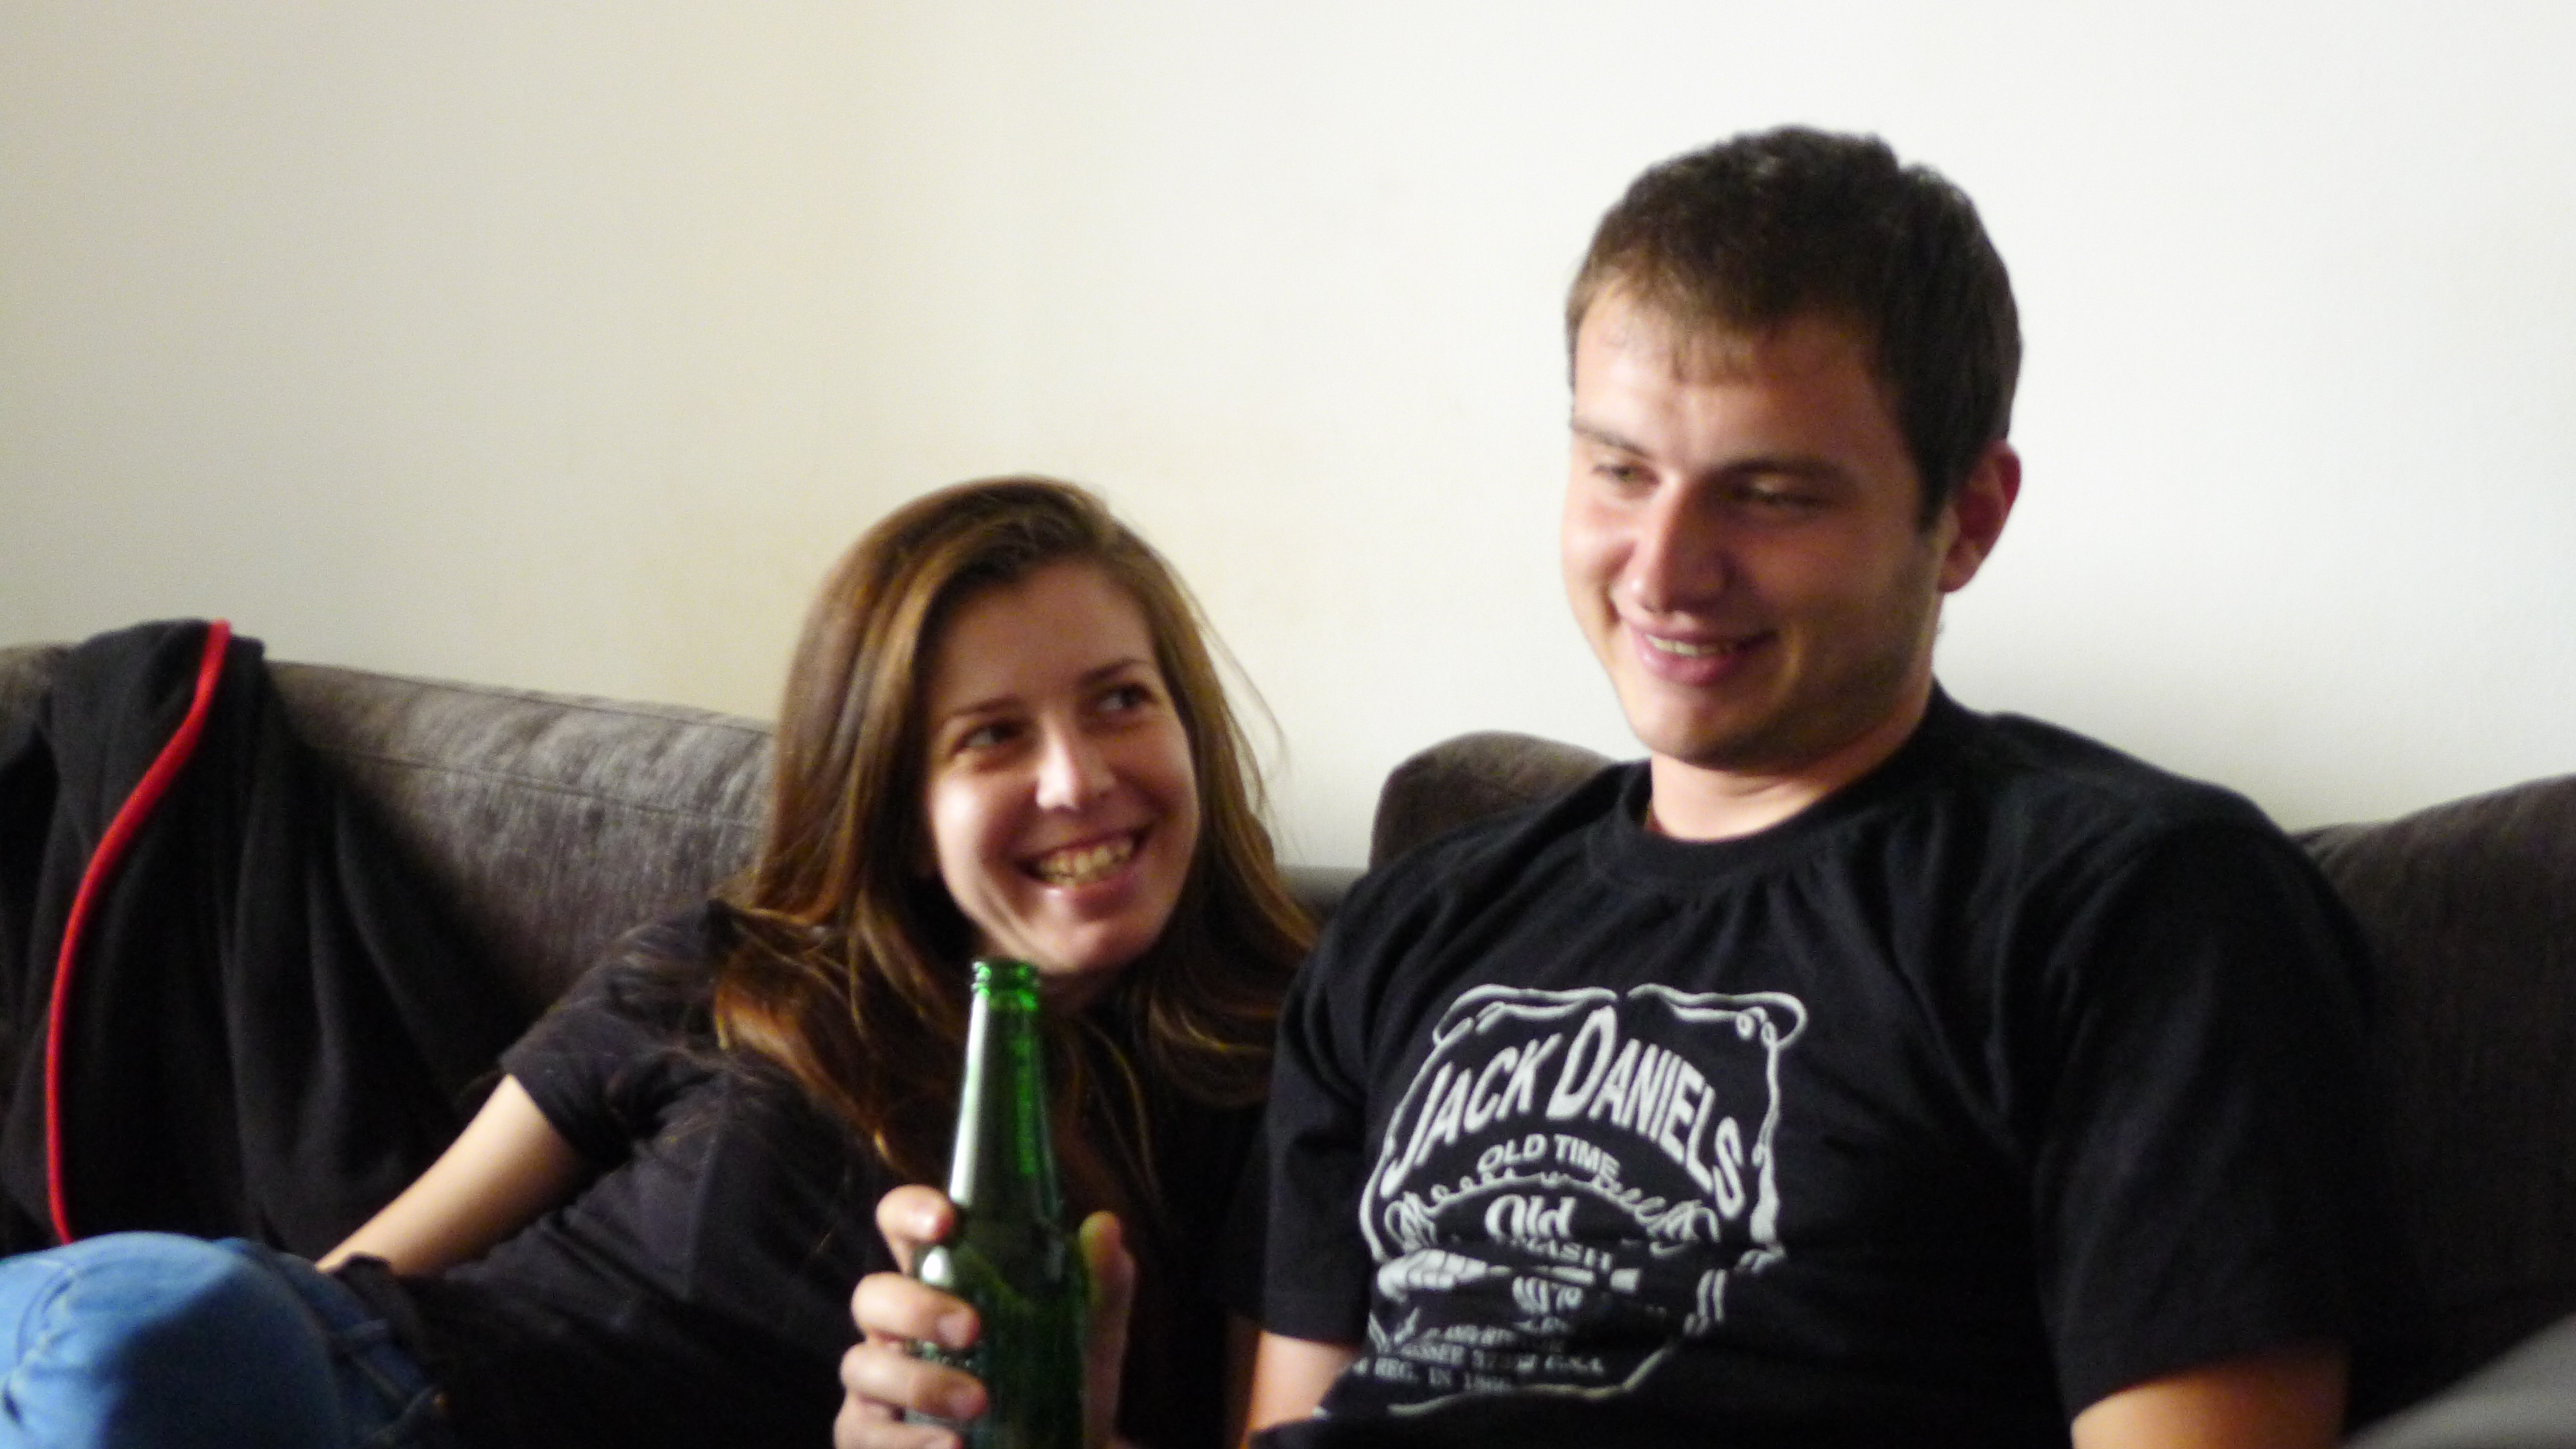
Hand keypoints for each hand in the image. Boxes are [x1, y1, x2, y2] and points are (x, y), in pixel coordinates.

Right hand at [833, 1186, 1137, 1448]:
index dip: (909, 1210)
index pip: (900, 1223)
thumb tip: (1104, 1226)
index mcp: (940, 1280)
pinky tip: (955, 1446)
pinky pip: (867, 1434)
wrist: (1065, 1447)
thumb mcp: (1091, 1332)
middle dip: (917, 1309)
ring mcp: (878, 1381)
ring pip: (863, 1365)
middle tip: (974, 1329)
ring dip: (921, 1382)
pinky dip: (910, 1441)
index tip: (946, 1220)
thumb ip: (1100, 1280)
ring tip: (979, 1403)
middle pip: (872, 1295)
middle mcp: (897, 1325)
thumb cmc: (1062, 1378)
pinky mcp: (872, 1434)